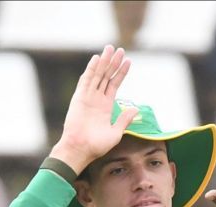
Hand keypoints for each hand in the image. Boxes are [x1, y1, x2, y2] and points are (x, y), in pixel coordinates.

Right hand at [50, 46, 134, 172]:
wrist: (81, 150)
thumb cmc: (97, 146)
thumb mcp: (116, 133)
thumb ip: (124, 119)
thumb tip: (136, 109)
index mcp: (106, 106)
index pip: (114, 84)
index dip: (121, 73)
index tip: (128, 61)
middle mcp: (97, 99)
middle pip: (106, 76)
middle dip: (113, 63)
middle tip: (120, 49)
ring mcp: (88, 97)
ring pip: (98, 75)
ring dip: (104, 62)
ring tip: (110, 48)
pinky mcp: (79, 98)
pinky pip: (86, 80)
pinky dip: (91, 69)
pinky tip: (97, 59)